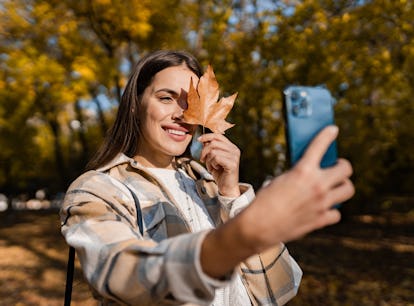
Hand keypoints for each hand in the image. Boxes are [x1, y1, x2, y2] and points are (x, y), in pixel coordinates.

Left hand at [197, 133, 240, 196]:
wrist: (227, 187)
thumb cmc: (220, 173)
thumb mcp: (213, 159)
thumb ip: (210, 149)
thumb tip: (203, 140)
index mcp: (231, 147)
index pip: (218, 136)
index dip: (207, 136)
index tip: (198, 140)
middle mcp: (234, 150)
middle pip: (214, 143)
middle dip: (204, 151)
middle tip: (202, 159)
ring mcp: (235, 157)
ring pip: (214, 151)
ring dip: (208, 160)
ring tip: (211, 166)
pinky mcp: (232, 164)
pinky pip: (216, 158)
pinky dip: (212, 164)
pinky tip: (215, 168)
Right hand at [241, 126, 354, 249]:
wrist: (260, 225)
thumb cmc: (266, 201)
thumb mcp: (280, 179)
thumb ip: (299, 174)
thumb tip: (312, 171)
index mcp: (303, 171)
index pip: (320, 145)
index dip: (327, 134)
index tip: (333, 130)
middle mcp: (317, 185)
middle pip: (346, 169)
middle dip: (342, 166)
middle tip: (336, 167)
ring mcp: (322, 203)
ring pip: (348, 189)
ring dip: (343, 186)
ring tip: (335, 186)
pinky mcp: (321, 219)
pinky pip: (336, 212)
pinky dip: (331, 210)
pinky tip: (324, 208)